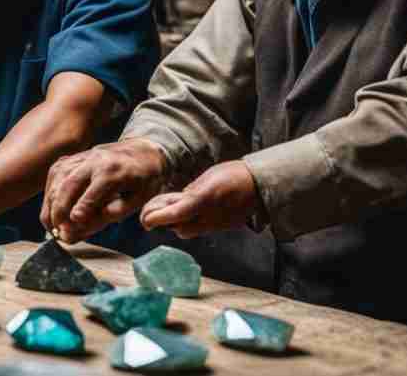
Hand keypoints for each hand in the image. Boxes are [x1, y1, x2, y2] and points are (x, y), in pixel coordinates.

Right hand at [41, 138, 166, 243]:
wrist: (143, 151)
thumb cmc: (144, 179)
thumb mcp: (140, 198)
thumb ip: (117, 211)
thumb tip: (89, 223)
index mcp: (114, 171)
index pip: (93, 192)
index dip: (81, 211)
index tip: (71, 227)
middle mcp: (95, 160)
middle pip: (69, 183)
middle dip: (59, 209)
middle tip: (57, 230)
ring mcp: (82, 156)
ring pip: (58, 177)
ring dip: (50, 202)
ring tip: (50, 224)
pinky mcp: (74, 157)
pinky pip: (56, 173)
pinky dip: (50, 191)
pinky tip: (50, 207)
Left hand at [140, 160, 259, 238]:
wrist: (260, 183)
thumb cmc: (232, 175)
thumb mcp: (206, 178)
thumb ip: (190, 192)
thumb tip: (176, 202)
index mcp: (204, 199)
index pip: (175, 214)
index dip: (158, 218)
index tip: (146, 220)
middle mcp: (210, 216)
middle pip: (180, 228)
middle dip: (164, 223)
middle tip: (151, 215)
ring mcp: (218, 224)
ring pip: (190, 231)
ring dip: (177, 224)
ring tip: (169, 212)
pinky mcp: (224, 227)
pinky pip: (202, 229)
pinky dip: (191, 223)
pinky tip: (189, 213)